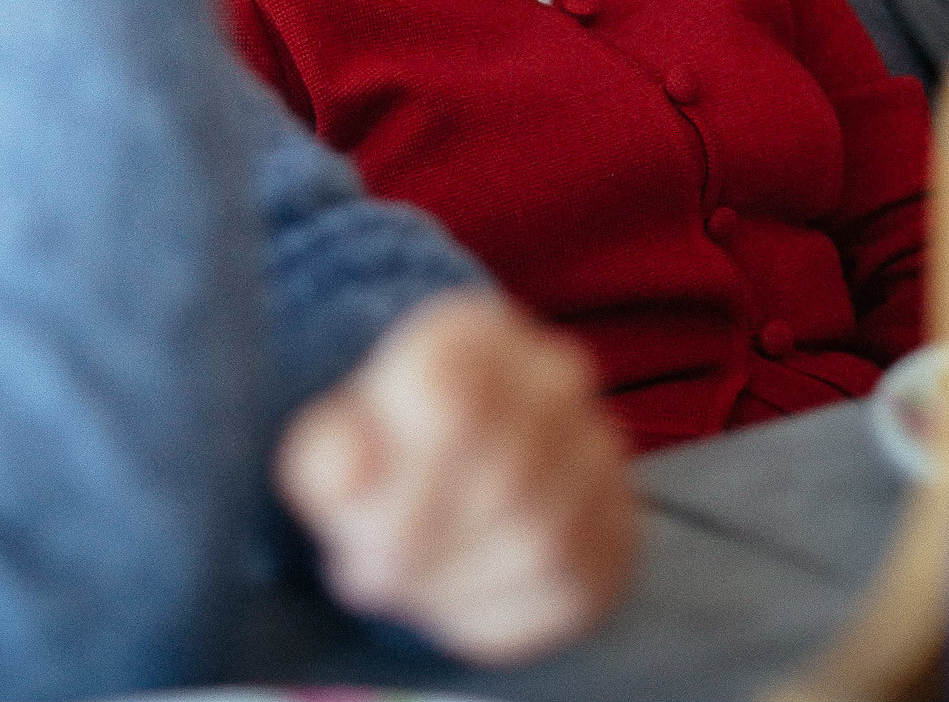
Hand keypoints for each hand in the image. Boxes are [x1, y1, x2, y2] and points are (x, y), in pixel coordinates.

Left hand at [275, 290, 636, 665]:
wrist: (441, 482)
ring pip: (541, 543)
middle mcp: (555, 375)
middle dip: (422, 546)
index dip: (394, 483)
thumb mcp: (329, 451)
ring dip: (457, 585)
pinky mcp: (619, 531)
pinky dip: (498, 614)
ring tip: (413, 582)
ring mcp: (600, 451)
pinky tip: (460, 596)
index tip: (353, 510)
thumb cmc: (382, 460)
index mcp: (473, 333)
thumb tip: (355, 473)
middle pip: (501, 483)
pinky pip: (569, 592)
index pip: (449, 401)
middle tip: (371, 566)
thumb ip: (330, 458)